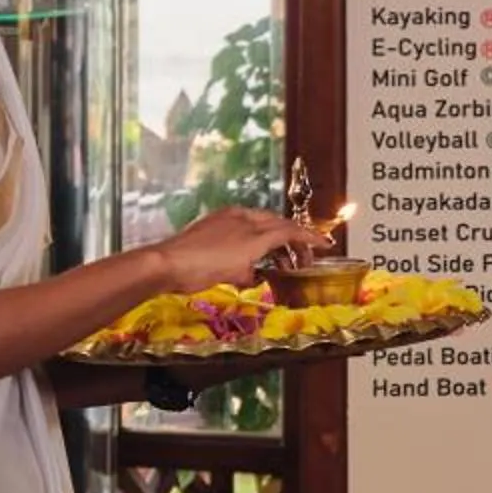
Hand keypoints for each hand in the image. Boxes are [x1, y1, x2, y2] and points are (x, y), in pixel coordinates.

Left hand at [156, 205, 311, 291]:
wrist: (167, 264)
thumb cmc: (202, 265)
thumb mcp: (237, 269)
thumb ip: (254, 268)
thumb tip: (254, 273)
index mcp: (249, 223)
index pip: (287, 228)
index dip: (308, 237)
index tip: (325, 244)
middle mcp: (238, 218)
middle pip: (274, 226)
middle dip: (292, 240)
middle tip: (303, 258)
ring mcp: (222, 222)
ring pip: (257, 230)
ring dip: (270, 244)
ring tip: (277, 264)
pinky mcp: (208, 230)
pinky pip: (239, 235)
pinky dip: (250, 246)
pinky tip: (245, 263)